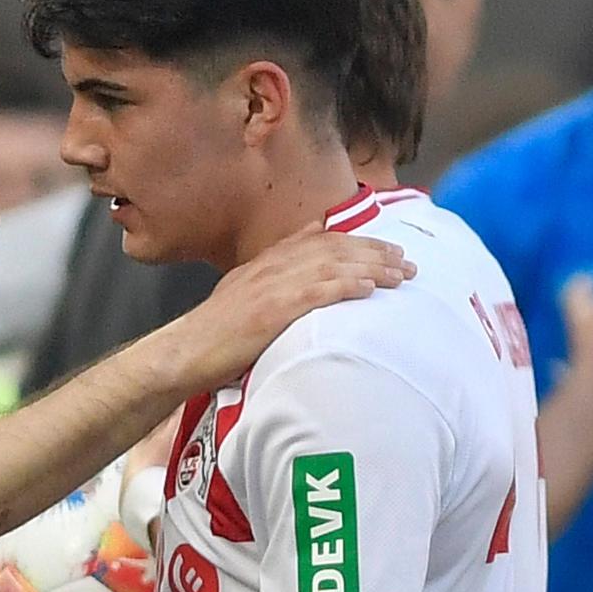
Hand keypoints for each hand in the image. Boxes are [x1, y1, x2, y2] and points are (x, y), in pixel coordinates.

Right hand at [154, 223, 414, 392]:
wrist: (184, 351)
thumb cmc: (215, 333)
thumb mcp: (244, 290)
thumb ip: (276, 270)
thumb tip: (309, 247)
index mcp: (267, 262)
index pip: (320, 240)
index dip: (358, 241)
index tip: (388, 248)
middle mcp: (272, 266)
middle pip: (334, 248)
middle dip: (375, 252)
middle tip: (408, 262)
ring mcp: (272, 286)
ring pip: (332, 266)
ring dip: (371, 268)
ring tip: (401, 274)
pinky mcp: (272, 310)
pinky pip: (316, 292)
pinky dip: (345, 286)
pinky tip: (369, 288)